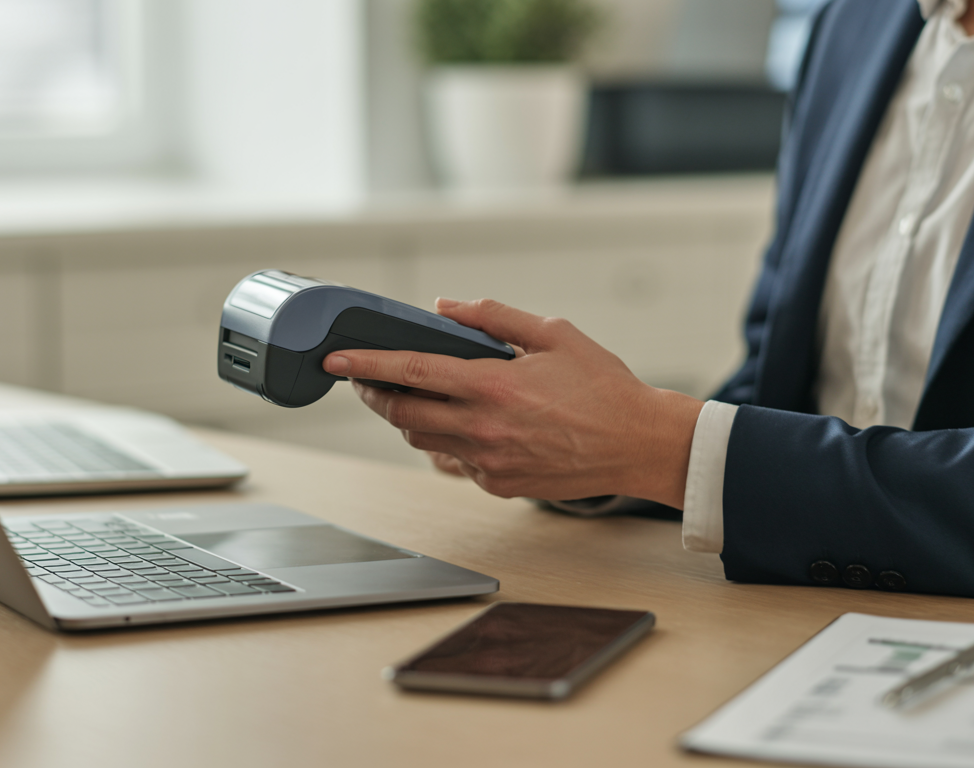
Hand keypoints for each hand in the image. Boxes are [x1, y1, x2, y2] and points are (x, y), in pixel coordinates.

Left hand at [322, 298, 703, 507]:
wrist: (638, 444)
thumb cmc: (603, 387)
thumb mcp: (553, 334)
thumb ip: (493, 317)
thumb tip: (445, 307)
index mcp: (493, 386)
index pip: (410, 372)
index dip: (365, 365)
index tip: (334, 360)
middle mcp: (484, 427)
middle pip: (401, 413)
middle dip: (373, 395)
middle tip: (363, 379)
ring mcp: (489, 461)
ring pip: (421, 439)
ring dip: (406, 417)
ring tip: (410, 395)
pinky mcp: (498, 484)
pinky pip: (454, 460)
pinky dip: (446, 439)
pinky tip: (460, 422)